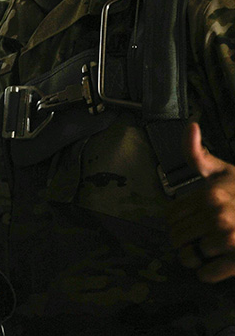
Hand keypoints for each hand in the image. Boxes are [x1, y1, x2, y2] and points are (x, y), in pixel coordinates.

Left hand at [168, 121, 234, 281]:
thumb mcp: (224, 171)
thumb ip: (198, 153)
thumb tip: (190, 124)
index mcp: (209, 195)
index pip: (170, 216)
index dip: (175, 221)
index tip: (186, 221)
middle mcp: (217, 216)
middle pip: (176, 236)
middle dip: (182, 239)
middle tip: (195, 237)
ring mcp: (230, 240)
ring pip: (188, 256)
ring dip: (191, 256)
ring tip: (202, 250)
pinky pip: (207, 273)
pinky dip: (205, 272)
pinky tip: (213, 263)